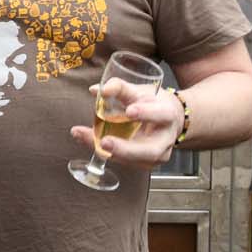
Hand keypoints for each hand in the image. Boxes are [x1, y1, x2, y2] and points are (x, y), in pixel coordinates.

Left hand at [69, 81, 183, 168]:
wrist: (166, 119)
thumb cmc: (151, 103)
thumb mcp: (138, 90)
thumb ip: (118, 88)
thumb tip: (94, 90)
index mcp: (167, 115)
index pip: (161, 114)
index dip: (146, 113)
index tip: (129, 111)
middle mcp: (165, 139)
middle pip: (149, 151)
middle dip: (125, 149)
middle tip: (104, 142)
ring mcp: (156, 155)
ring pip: (134, 160)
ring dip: (108, 151)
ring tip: (84, 136)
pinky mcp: (144, 163)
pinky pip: (124, 161)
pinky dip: (105, 152)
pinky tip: (89, 140)